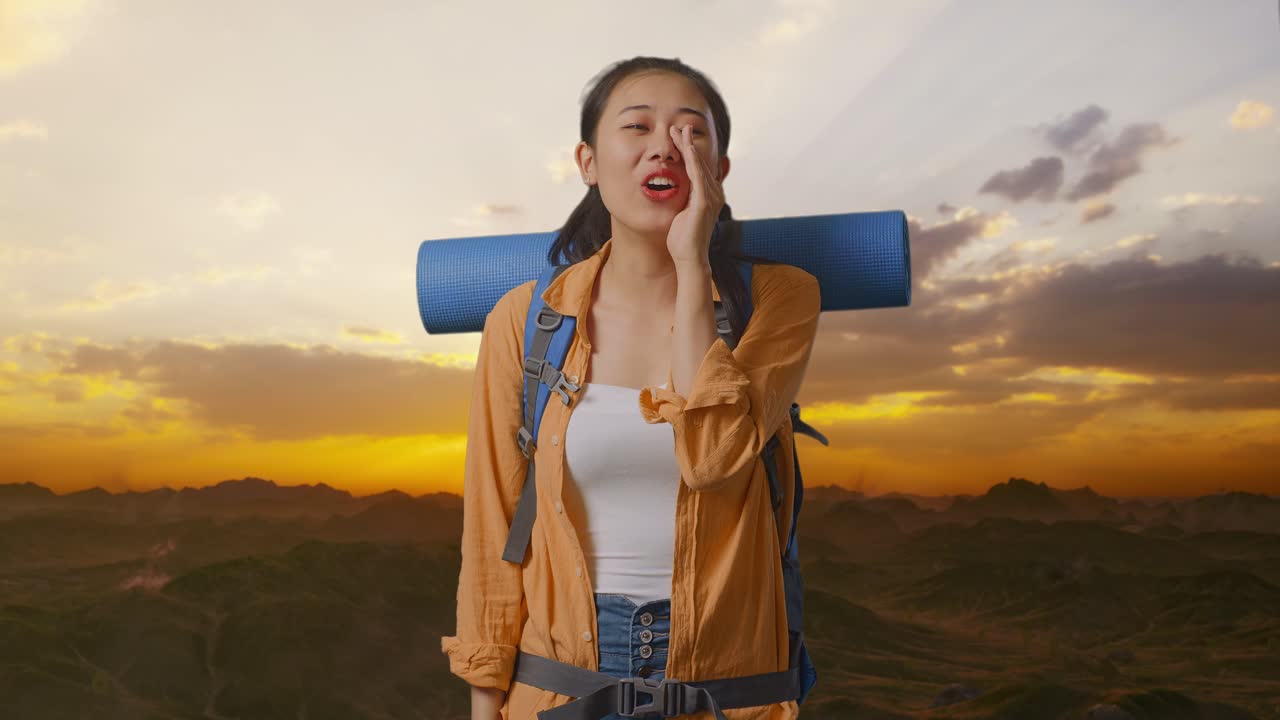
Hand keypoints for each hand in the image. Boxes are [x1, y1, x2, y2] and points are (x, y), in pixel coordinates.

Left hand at [665, 123, 723, 267]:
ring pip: (699, 165)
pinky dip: (693, 161)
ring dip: (689, 146)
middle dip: (688, 143)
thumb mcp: (682, 214)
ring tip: (679, 130)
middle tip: (678, 126)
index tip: (677, 136)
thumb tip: (674, 190)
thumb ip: (683, 199)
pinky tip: (687, 148)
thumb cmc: (683, 240)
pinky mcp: (704, 204)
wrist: (689, 259)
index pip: (697, 167)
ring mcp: (711, 198)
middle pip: (700, 162)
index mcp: (709, 195)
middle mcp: (714, 194)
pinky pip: (698, 177)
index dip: (688, 150)